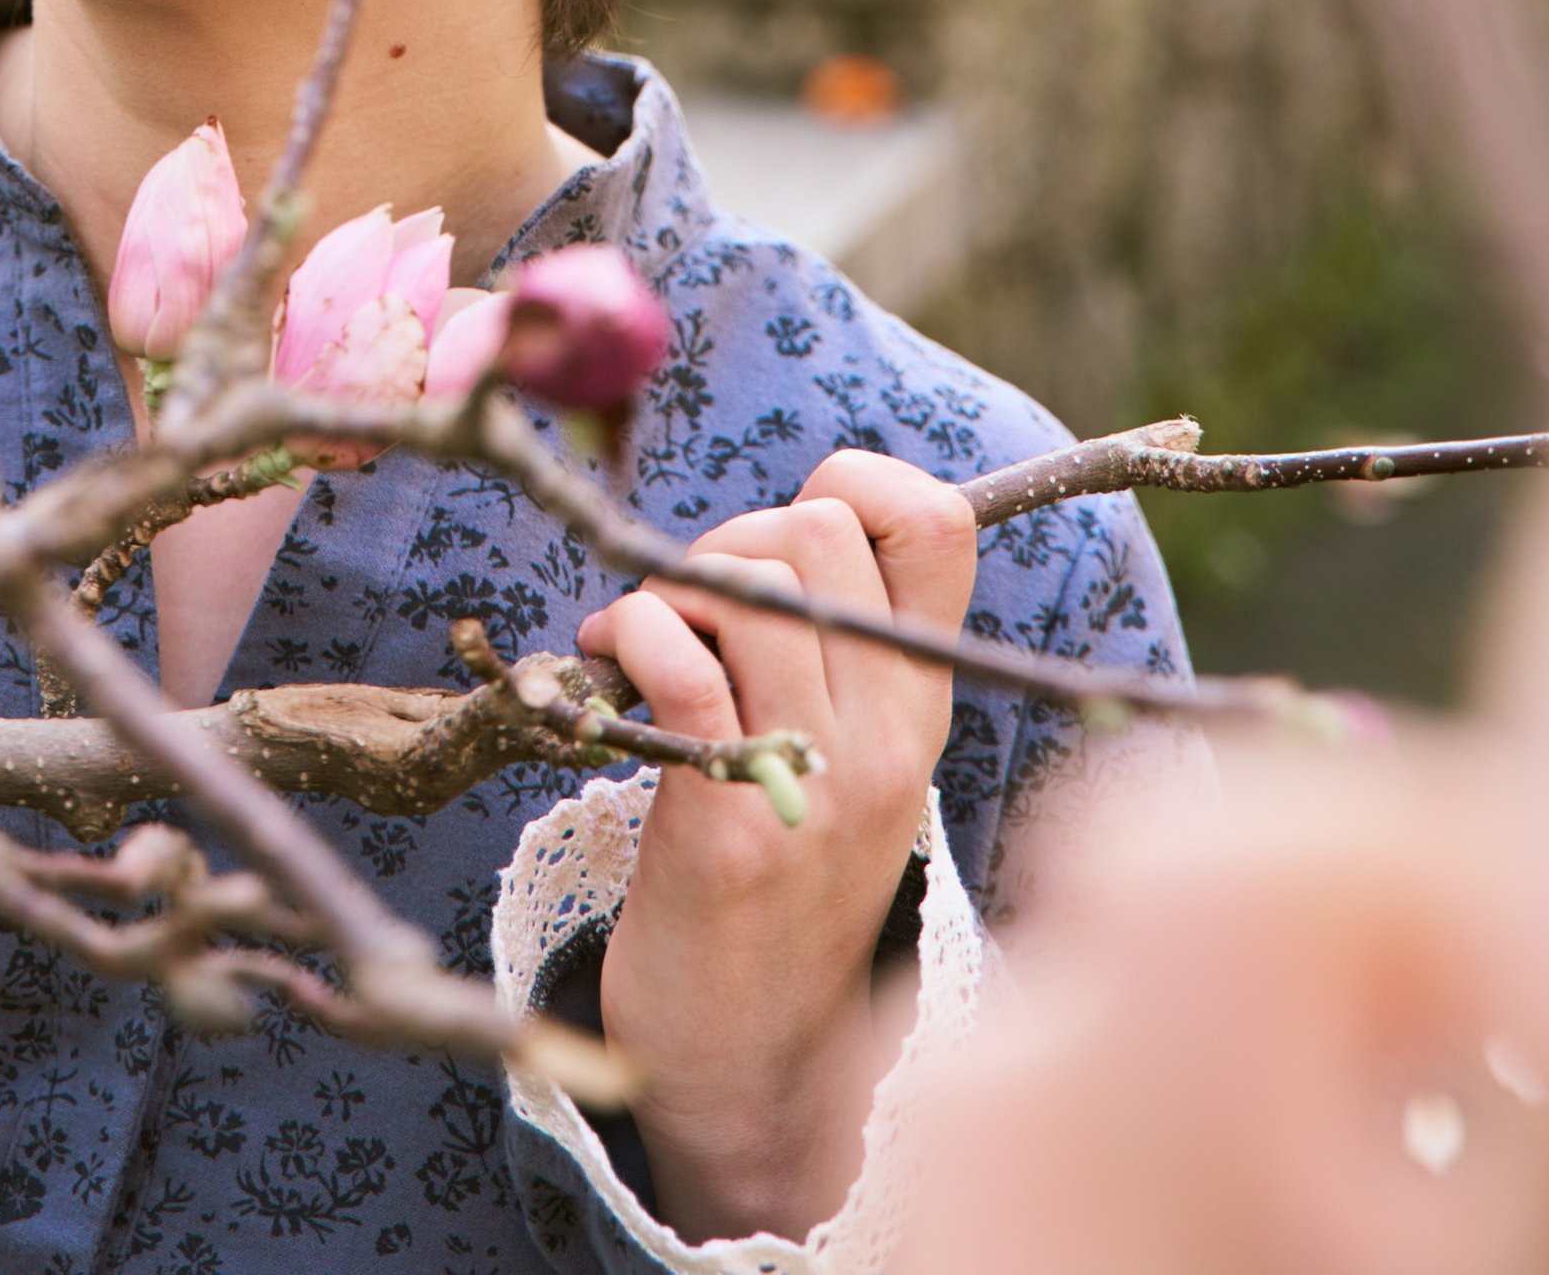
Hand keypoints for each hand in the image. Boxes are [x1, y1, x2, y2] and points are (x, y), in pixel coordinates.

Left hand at [582, 450, 977, 1243]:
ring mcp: (813, 781)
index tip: (783, 539)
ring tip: (641, 641)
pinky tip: (609, 667)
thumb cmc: (778, 886)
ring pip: (747, 582)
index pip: (938, 523)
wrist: (752, 1065)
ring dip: (667, 588)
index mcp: (920, 707)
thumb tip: (775, 524)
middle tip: (689, 606)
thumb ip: (838, 652)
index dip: (853, 483)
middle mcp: (887, 736)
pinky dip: (630, 634)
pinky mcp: (727, 824)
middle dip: (733, 534)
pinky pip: (681, 661)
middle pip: (818, 527)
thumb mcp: (852, 763)